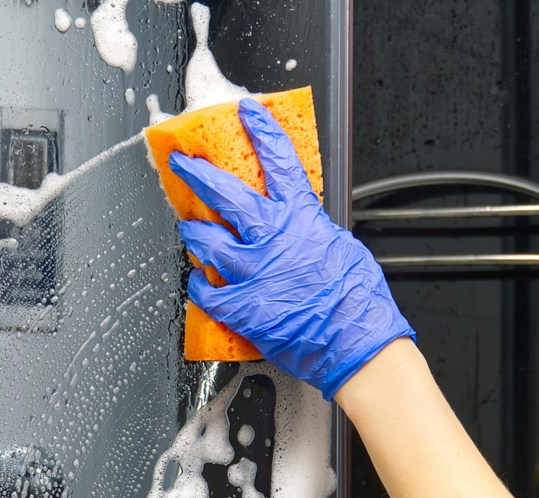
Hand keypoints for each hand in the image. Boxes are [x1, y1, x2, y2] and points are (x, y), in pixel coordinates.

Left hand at [168, 97, 414, 398]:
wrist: (355, 344)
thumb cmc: (357, 302)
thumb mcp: (342, 247)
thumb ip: (312, 230)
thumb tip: (301, 225)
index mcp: (300, 218)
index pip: (278, 161)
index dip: (261, 131)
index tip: (246, 113)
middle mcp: (271, 238)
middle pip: (223, 193)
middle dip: (197, 173)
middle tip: (181, 163)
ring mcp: (251, 271)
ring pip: (205, 240)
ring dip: (193, 233)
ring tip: (189, 230)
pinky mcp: (240, 306)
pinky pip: (205, 289)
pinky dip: (200, 284)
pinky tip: (201, 281)